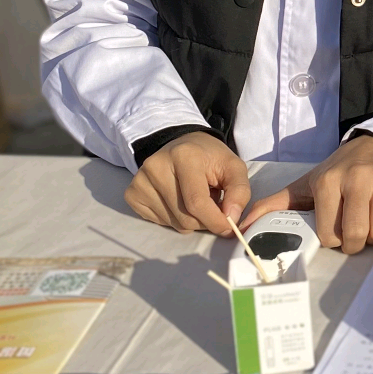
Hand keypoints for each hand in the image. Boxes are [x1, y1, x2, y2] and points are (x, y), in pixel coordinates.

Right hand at [123, 131, 253, 233]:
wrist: (182, 145)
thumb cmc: (209, 158)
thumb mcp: (233, 167)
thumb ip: (239, 192)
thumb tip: (231, 218)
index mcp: (184, 156)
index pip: (197, 202)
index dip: (215, 221)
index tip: (228, 228)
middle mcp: (156, 166)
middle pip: (185, 217)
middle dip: (205, 221)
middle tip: (213, 208)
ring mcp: (140, 181)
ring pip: (173, 223)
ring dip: (191, 221)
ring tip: (195, 200)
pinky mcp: (133, 194)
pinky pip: (159, 222)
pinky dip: (174, 220)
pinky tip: (178, 201)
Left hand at [241, 133, 372, 254]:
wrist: (372, 144)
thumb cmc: (336, 171)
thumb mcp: (304, 185)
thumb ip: (273, 205)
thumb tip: (242, 226)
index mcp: (329, 181)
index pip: (330, 234)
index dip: (332, 238)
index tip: (333, 230)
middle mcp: (358, 180)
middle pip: (357, 236)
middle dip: (353, 243)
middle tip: (351, 234)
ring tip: (367, 222)